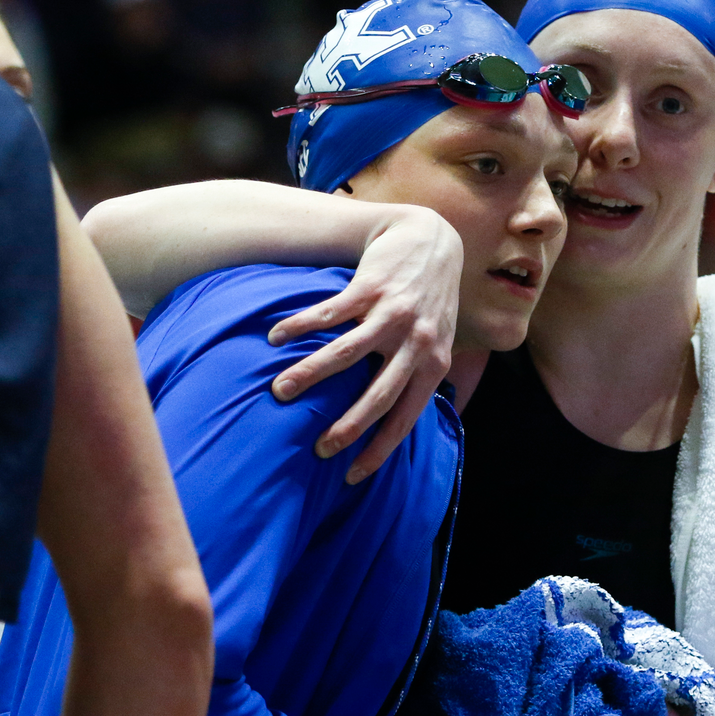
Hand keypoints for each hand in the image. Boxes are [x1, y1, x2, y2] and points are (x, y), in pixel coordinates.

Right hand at [267, 206, 461, 483]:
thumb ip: (420, 373)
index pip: (405, 417)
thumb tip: (397, 419)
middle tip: (319, 449)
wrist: (431, 238)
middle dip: (348, 426)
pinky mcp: (370, 288)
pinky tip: (276, 337)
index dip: (379, 449)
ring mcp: (392, 314)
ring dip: (311, 375)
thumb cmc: (429, 297)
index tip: (352, 477)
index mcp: (433, 362)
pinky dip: (300, 326)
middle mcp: (416, 342)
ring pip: (347, 355)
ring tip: (281, 392)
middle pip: (379, 395)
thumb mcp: (438, 338)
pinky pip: (330, 314)